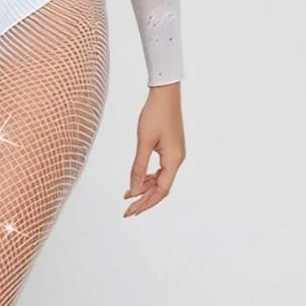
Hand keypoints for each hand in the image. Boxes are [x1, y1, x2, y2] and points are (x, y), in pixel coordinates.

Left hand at [123, 82, 184, 216]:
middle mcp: (178, 159)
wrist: (165, 94)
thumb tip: (133, 189)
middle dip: (144, 200)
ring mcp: (175, 154)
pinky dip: (148, 176)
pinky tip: (138, 179)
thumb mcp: (143, 142)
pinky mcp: (171, 148)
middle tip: (127, 210)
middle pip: (161, 188)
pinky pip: (160, 169)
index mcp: (174, 160)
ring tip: (128, 195)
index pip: (161, 191)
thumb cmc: (155, 114)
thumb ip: (138, 167)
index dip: (145, 203)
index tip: (131, 212)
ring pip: (160, 179)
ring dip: (145, 188)